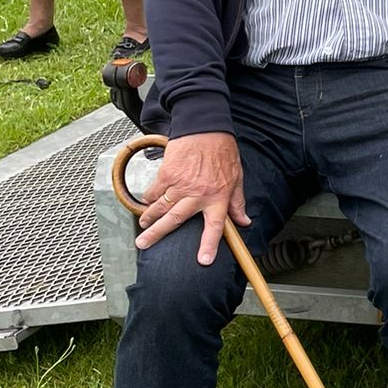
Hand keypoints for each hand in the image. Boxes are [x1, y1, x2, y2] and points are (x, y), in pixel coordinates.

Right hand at [136, 132, 249, 264]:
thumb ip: (238, 202)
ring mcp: (180, 184)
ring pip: (160, 207)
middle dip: (158, 235)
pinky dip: (149, 199)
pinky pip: (154, 191)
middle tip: (144, 245)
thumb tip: (244, 222)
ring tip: (143, 229)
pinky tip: (147, 204)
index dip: (209, 245)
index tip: (203, 261)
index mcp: (218, 197)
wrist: (205, 127)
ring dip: (149, 219)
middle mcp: (198, 194)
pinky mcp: (167, 173)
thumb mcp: (237, 177)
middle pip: (175, 220)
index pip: (215, 227)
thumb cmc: (222, 151)